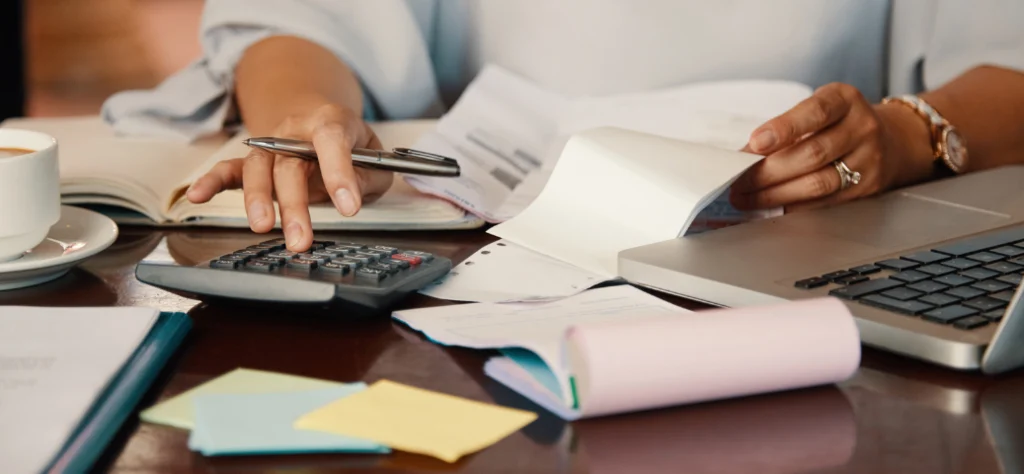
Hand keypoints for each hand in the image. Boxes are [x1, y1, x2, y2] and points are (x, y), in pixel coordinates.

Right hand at [186, 104, 393, 251]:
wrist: (323, 123)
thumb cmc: (353, 147)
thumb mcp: (376, 160)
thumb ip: (367, 176)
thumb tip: (350, 196)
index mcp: (331, 121)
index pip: (332, 140)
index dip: (340, 172)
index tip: (349, 207)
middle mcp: (295, 131)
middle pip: (289, 163)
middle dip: (295, 203)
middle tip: (301, 238)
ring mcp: (271, 145)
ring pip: (258, 168)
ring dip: (258, 199)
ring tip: (263, 228)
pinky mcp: (254, 161)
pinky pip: (229, 169)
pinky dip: (211, 181)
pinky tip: (197, 195)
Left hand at [730, 82, 929, 211]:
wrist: (892, 140)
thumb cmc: (839, 122)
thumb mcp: (818, 109)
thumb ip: (785, 127)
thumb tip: (744, 156)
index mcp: (845, 100)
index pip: (815, 112)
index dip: (784, 128)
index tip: (755, 142)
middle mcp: (862, 128)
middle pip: (812, 154)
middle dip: (768, 171)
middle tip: (738, 181)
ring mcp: (868, 160)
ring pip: (818, 183)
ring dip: (775, 195)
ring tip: (746, 198)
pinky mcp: (867, 189)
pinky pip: (824, 202)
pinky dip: (793, 206)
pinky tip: (771, 206)